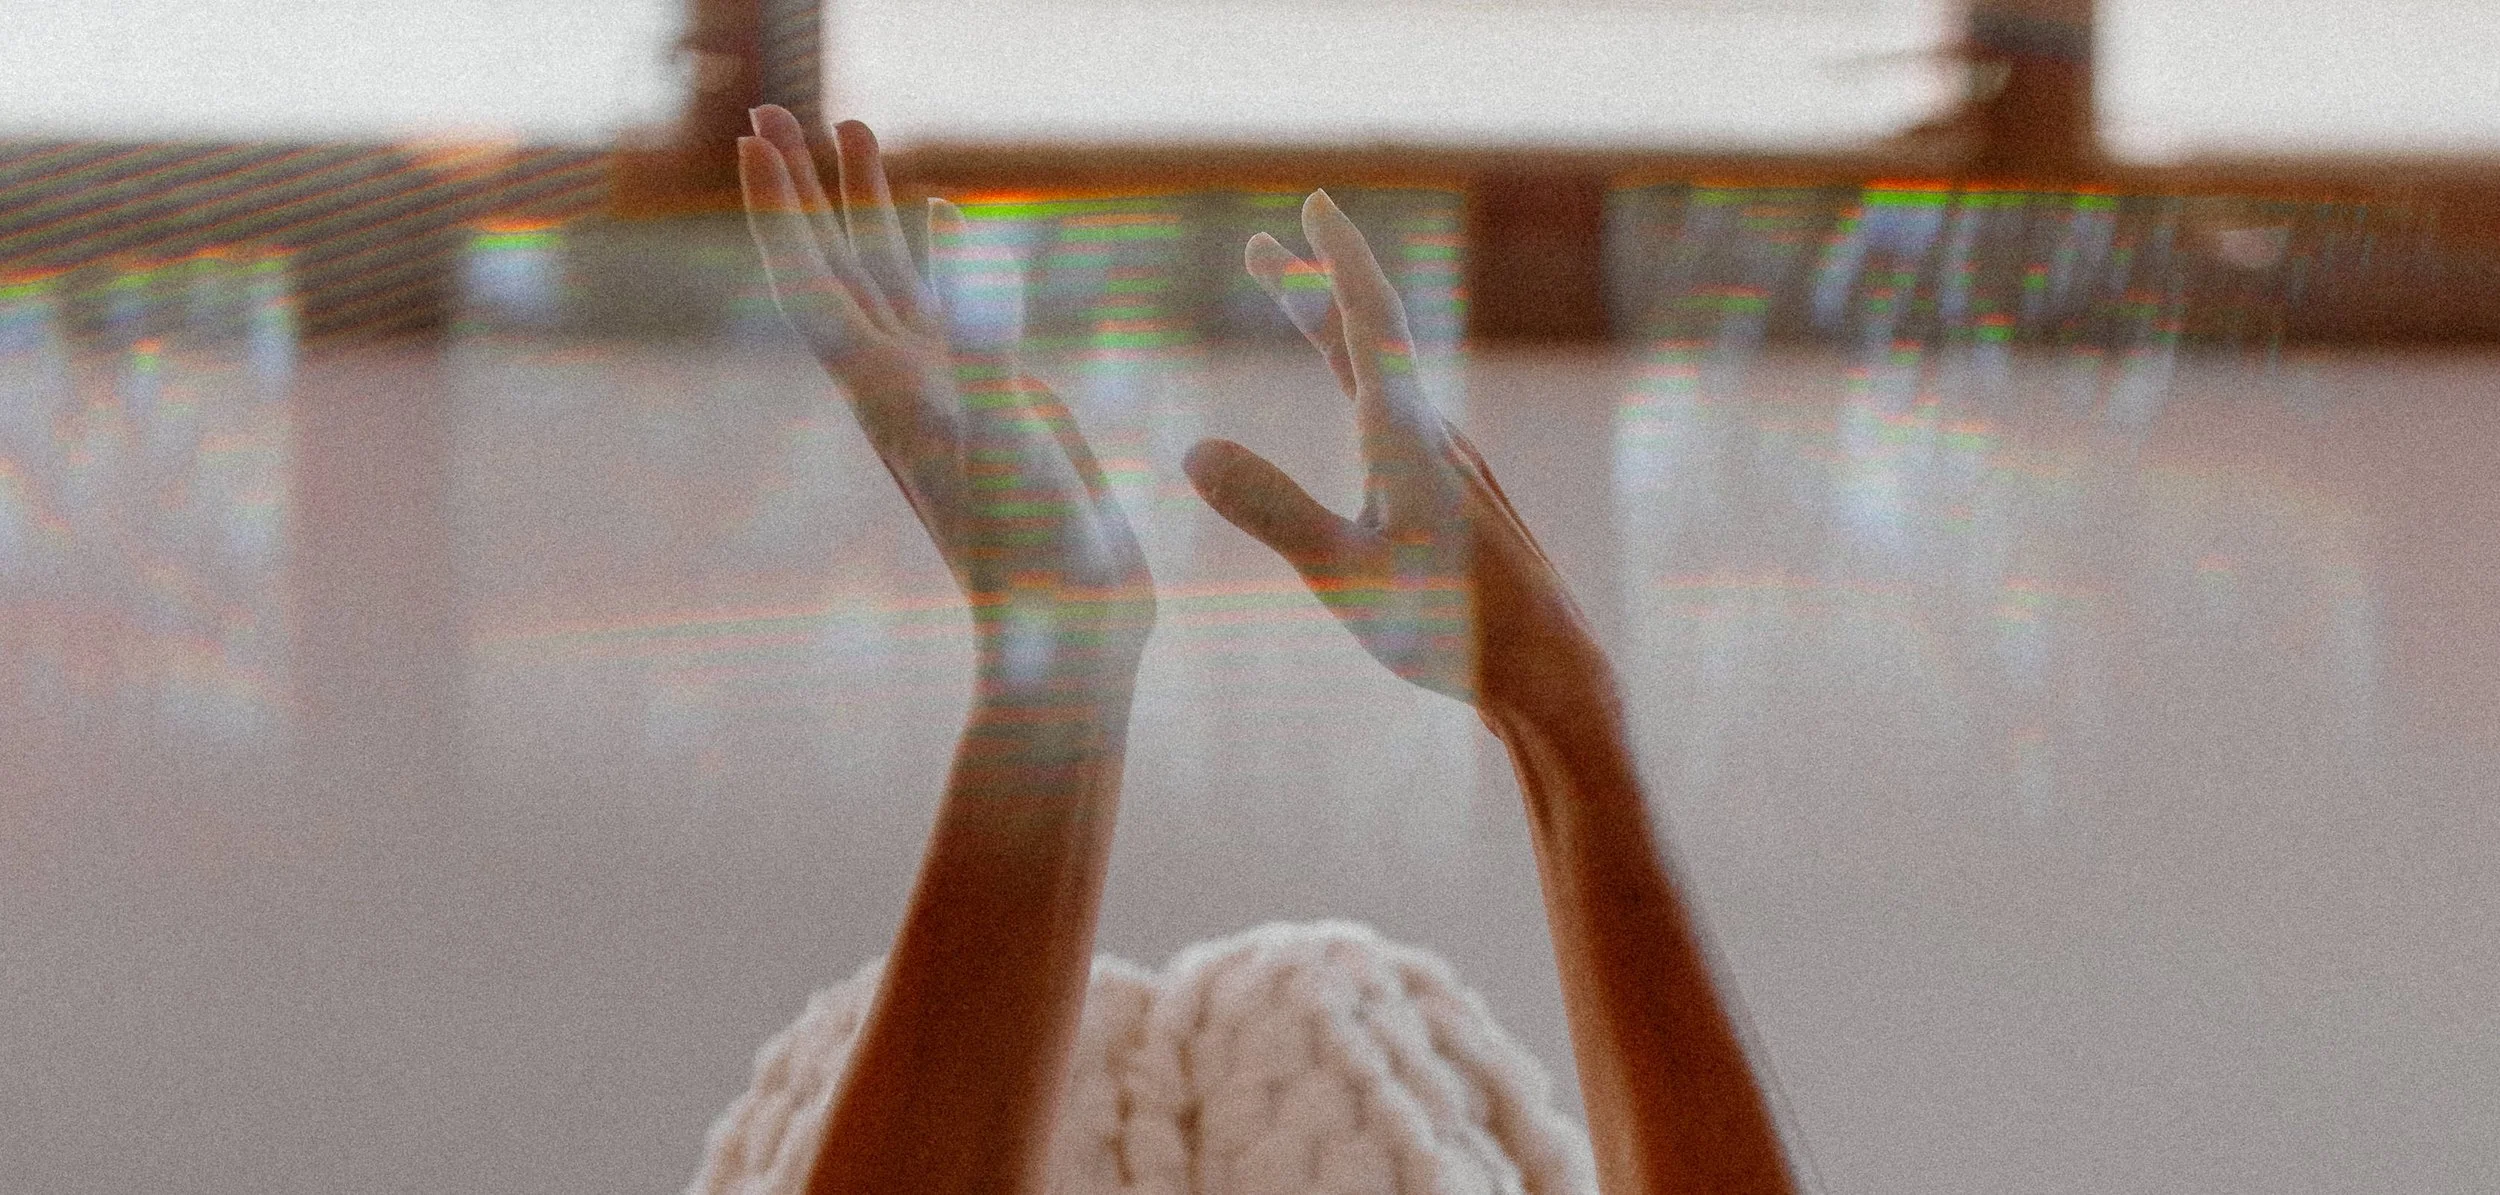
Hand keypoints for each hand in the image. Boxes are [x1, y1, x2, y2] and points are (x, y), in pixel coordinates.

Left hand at [738, 107, 1154, 688]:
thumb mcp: (1008, 446)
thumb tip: (964, 248)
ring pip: (888, 277)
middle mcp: (900, 383)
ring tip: (854, 129)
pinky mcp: (995, 399)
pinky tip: (947, 212)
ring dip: (865, 205)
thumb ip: (985, 350)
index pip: (811, 283)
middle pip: (834, 265)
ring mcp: (948, 388)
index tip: (752, 136)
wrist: (1067, 629)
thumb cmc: (1032, 553)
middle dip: (802, 187)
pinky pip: (951, 305)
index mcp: (885, 392)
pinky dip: (942, 250)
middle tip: (773, 108)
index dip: (777, 209)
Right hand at [1183, 191, 1609, 721]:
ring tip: (1293, 298)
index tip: (1313, 205)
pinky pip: (1398, 412)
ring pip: (1385, 374)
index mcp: (1406, 440)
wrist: (1547, 672)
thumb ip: (1272, 511)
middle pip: (1371, 336)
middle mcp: (1433, 437)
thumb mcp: (1345, 576)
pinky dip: (1361, 378)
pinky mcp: (1457, 498)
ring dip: (1335, 328)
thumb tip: (1194, 450)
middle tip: (1266, 247)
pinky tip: (1358, 405)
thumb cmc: (1450, 631)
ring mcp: (1450, 466)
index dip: (1339, 260)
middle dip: (1316, 285)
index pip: (1369, 323)